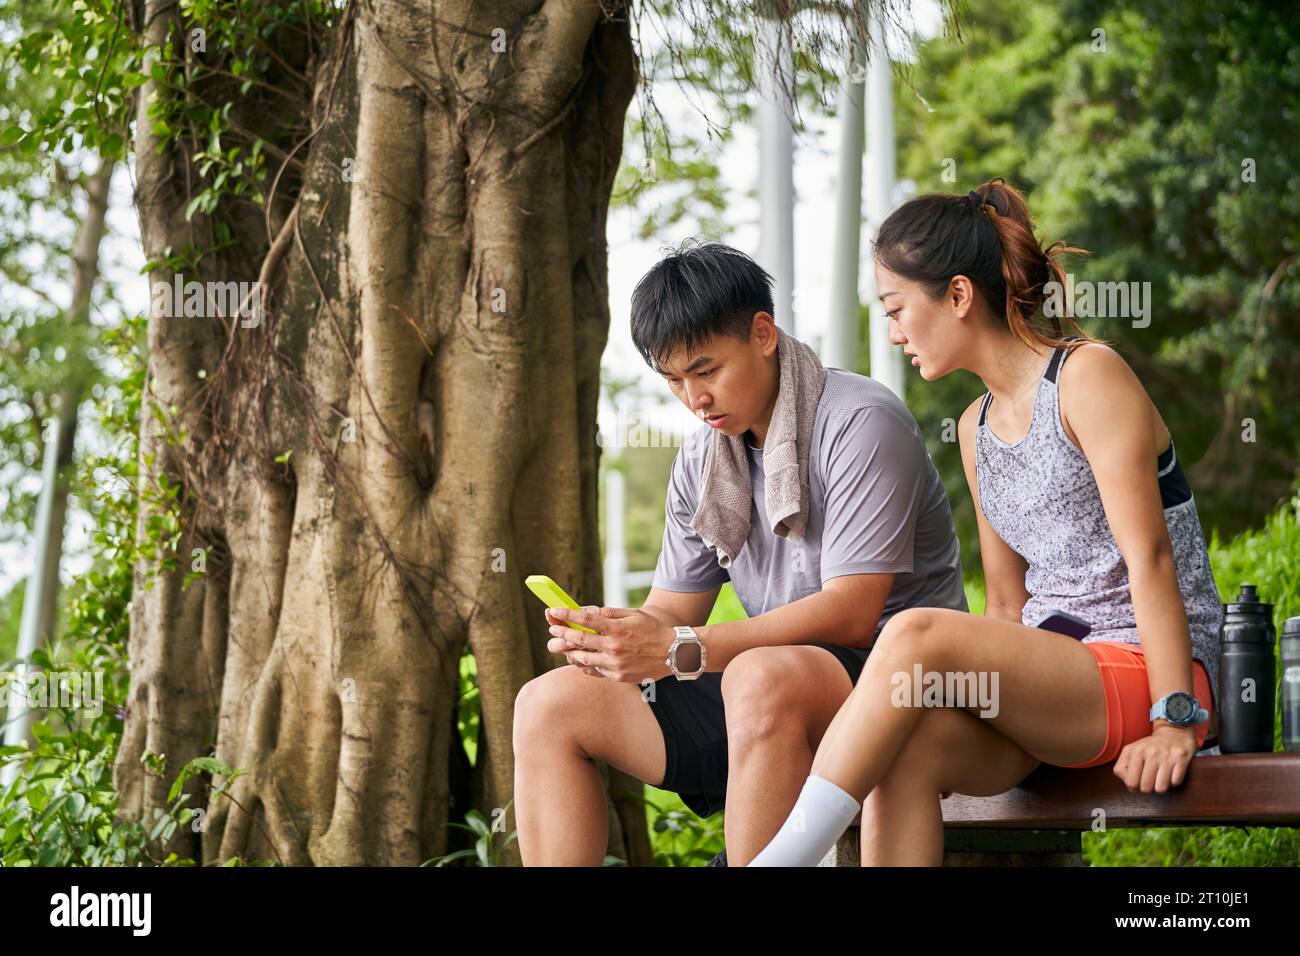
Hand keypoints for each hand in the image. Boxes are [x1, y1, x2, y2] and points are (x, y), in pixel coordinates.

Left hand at [545, 606, 674, 682]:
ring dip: (570, 652)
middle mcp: (614, 647)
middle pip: (579, 640)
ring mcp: (615, 664)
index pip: (585, 620)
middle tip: (552, 630)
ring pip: (583, 659)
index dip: (567, 615)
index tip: (554, 611)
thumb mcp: (633, 615)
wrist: (674, 653)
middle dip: (562, 633)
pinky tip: (579, 659)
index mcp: (617, 629)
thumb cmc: (653, 630)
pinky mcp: (618, 676)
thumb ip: (609, 614)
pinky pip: (595, 671)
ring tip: (561, 646)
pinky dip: (585, 664)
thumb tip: (588, 612)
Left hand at [1113, 722, 1197, 792]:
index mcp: (1136, 751)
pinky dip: (1173, 781)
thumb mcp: (1131, 751)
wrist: (1173, 732)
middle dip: (1148, 788)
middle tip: (1150, 780)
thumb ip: (1123, 767)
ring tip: (1160, 777)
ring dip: (1161, 786)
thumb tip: (1129, 785)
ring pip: (1161, 788)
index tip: (1138, 782)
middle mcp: (1150, 752)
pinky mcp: (1181, 758)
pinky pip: (1175, 782)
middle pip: (1146, 787)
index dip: (1134, 788)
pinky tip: (1171, 773)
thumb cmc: (1150, 747)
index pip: (1130, 782)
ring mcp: (1166, 755)